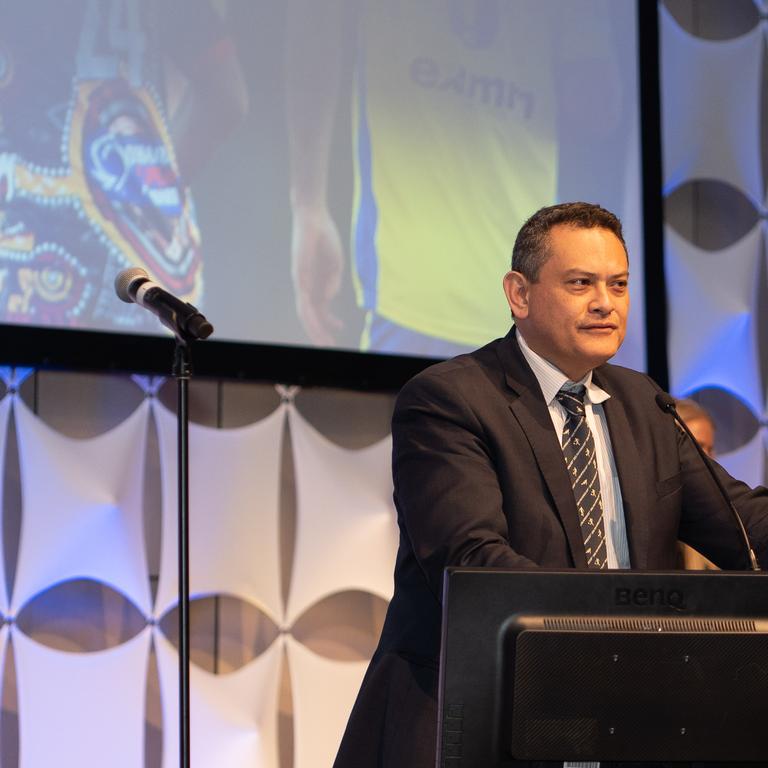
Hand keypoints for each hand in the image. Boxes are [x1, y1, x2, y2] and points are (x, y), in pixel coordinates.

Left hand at [290, 205, 343, 344]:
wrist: (314, 218)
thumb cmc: (324, 238)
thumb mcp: (335, 265)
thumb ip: (333, 284)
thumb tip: (328, 299)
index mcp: (316, 284)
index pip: (320, 309)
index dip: (329, 322)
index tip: (340, 329)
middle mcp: (306, 286)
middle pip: (311, 316)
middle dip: (320, 333)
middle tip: (329, 347)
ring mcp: (301, 282)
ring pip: (306, 313)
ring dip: (315, 330)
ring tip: (324, 343)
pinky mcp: (299, 276)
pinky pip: (304, 300)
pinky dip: (312, 313)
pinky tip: (322, 319)